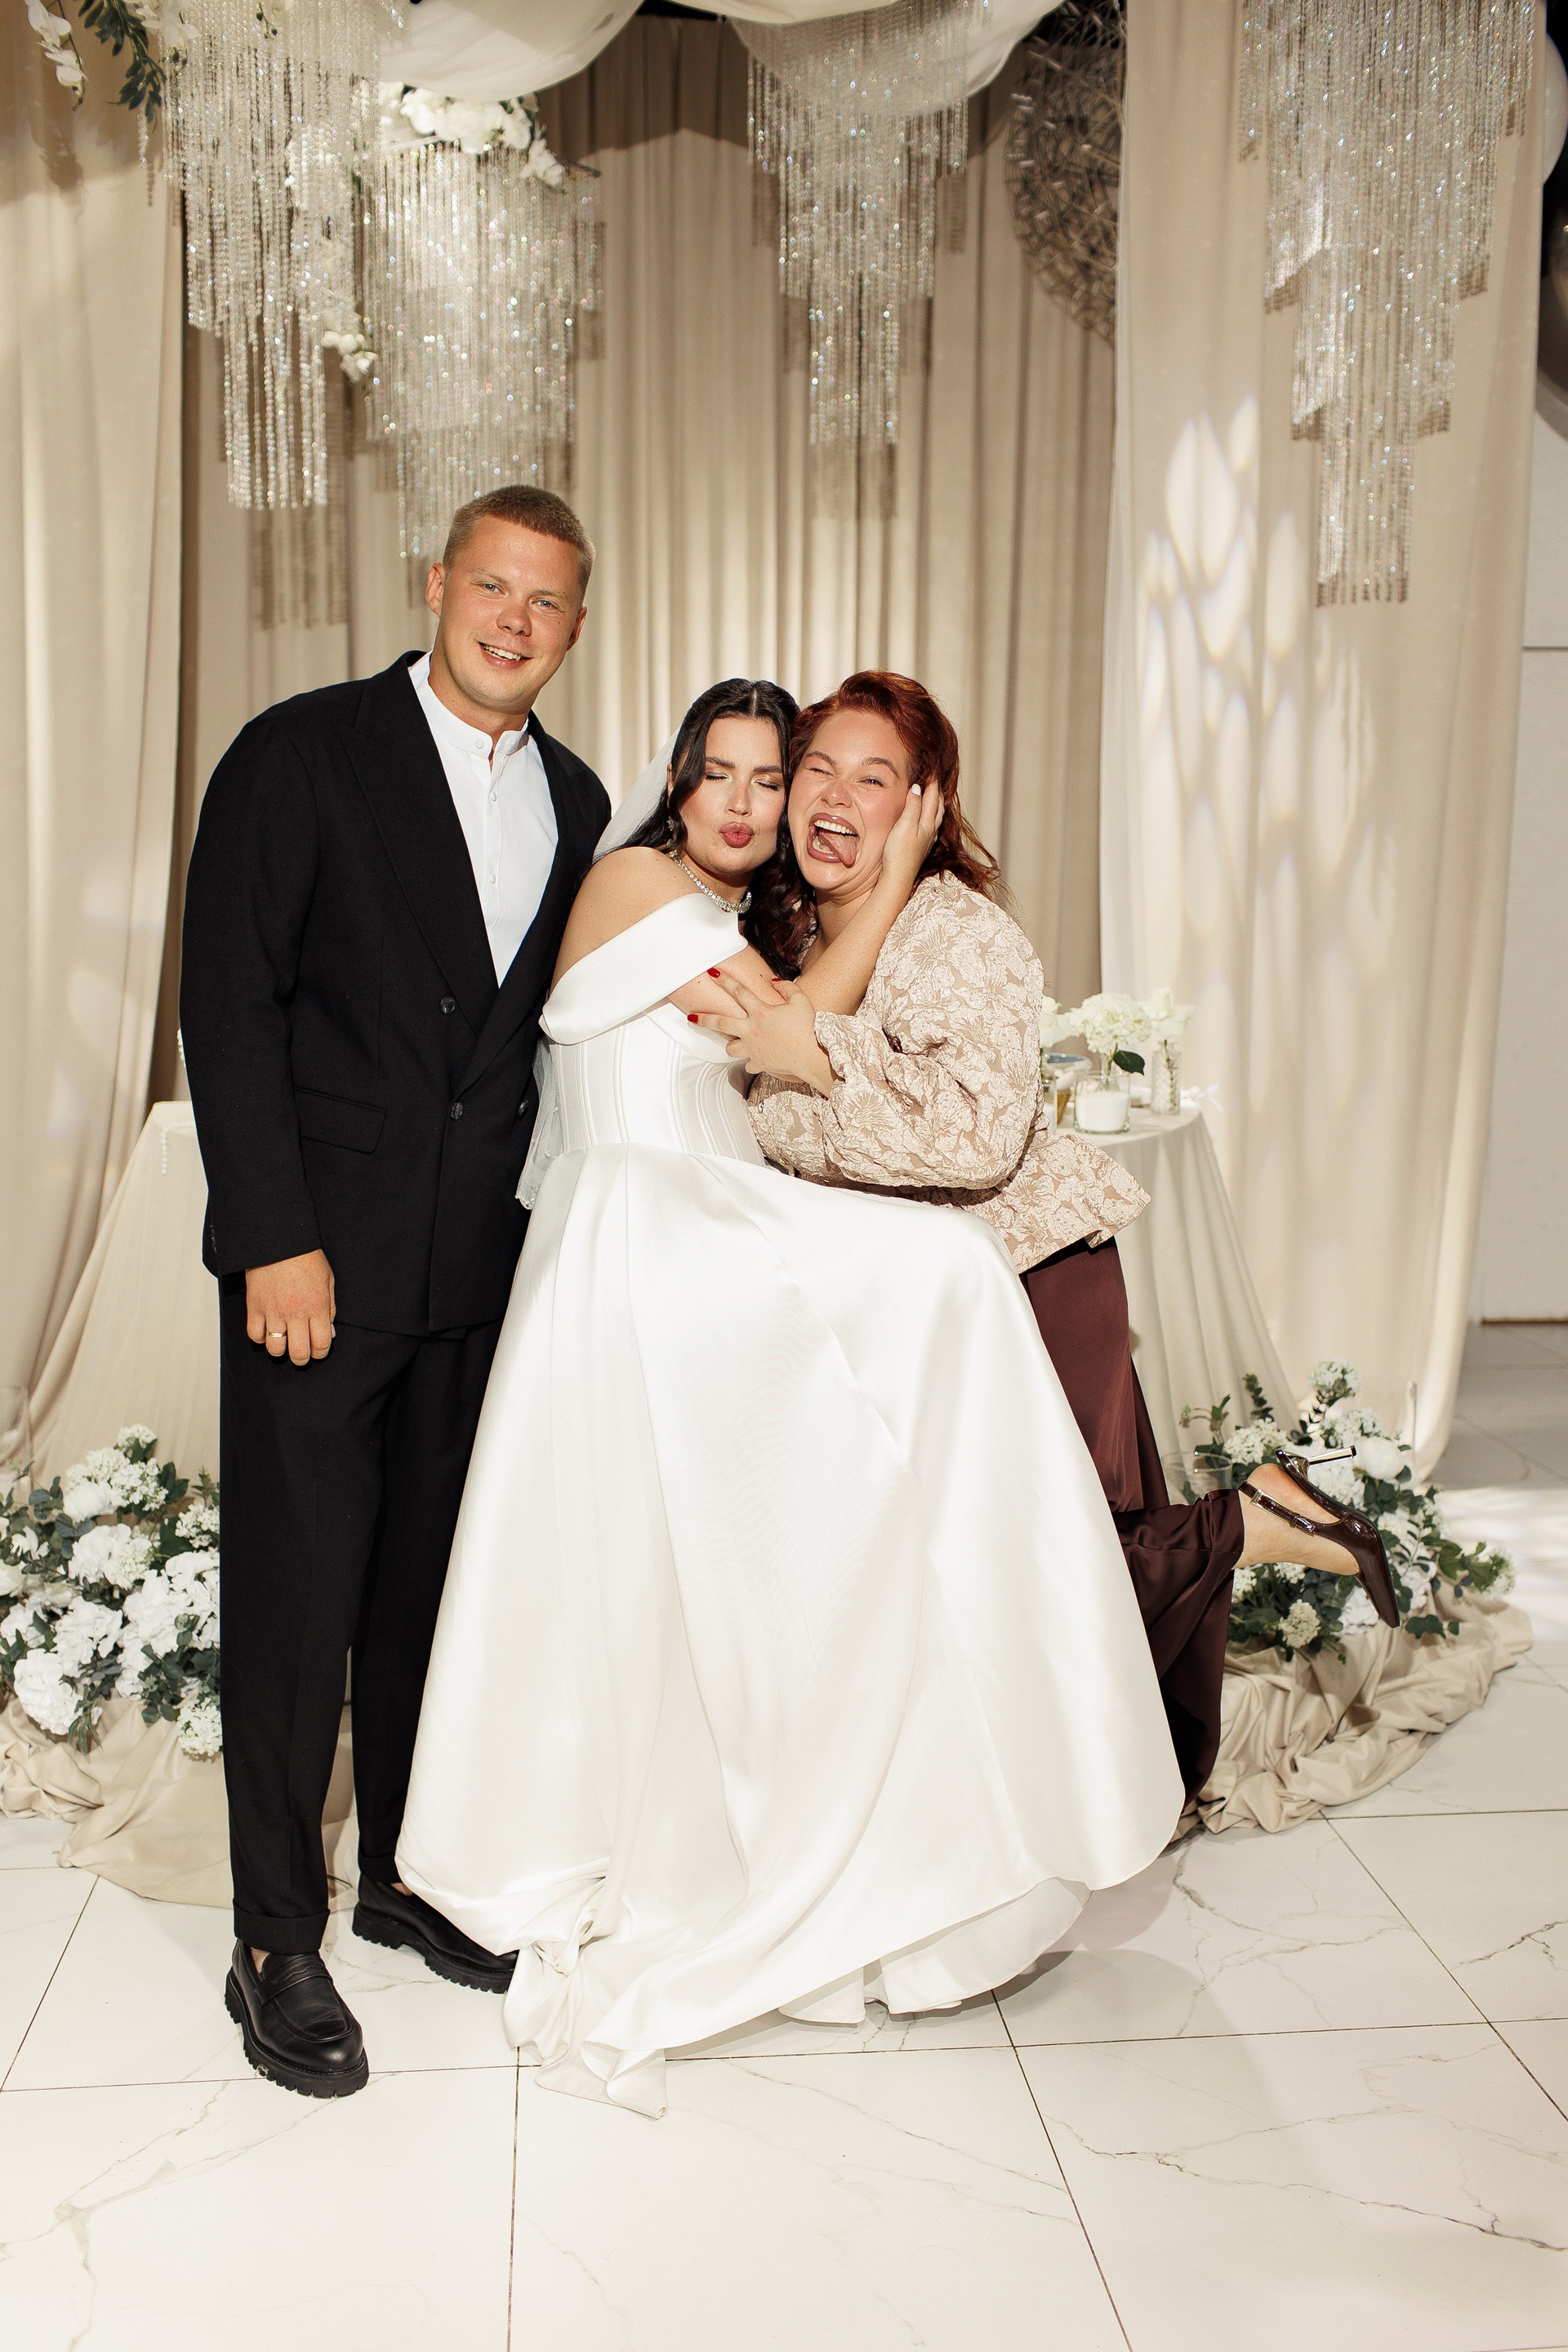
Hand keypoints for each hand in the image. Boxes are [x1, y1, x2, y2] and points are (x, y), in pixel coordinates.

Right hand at [245, 1250, 335, 1364]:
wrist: (278, 1242)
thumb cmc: (305, 1258)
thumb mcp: (328, 1281)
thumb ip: (330, 1308)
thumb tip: (328, 1332)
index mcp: (317, 1307)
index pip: (322, 1344)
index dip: (321, 1353)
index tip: (318, 1350)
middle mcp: (295, 1313)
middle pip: (299, 1353)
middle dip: (302, 1358)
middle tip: (302, 1353)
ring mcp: (273, 1312)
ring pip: (275, 1349)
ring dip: (281, 1350)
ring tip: (284, 1342)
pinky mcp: (255, 1307)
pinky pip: (255, 1335)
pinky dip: (261, 1338)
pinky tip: (268, 1331)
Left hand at [694, 973, 834, 1093]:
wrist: (812, 1056)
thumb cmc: (809, 1027)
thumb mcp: (801, 1001)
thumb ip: (787, 988)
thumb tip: (774, 982)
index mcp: (760, 1012)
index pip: (738, 991)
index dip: (724, 980)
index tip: (712, 973)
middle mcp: (752, 1030)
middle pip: (720, 1023)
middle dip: (703, 1018)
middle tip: (690, 1017)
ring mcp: (753, 1048)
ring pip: (730, 1048)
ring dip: (730, 1044)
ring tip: (733, 1042)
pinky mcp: (759, 1063)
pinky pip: (749, 1064)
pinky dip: (751, 1062)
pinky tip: (755, 1060)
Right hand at [877, 777, 942, 900]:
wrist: (898, 878)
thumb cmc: (900, 853)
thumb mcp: (905, 825)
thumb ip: (912, 806)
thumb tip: (917, 788)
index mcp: (927, 823)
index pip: (932, 798)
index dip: (932, 783)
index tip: (931, 770)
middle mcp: (930, 831)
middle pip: (938, 807)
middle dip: (936, 792)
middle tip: (934, 780)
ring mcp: (926, 840)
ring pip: (936, 817)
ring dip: (935, 805)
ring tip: (934, 796)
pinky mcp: (920, 848)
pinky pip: (930, 826)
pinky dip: (930, 817)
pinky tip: (927, 821)